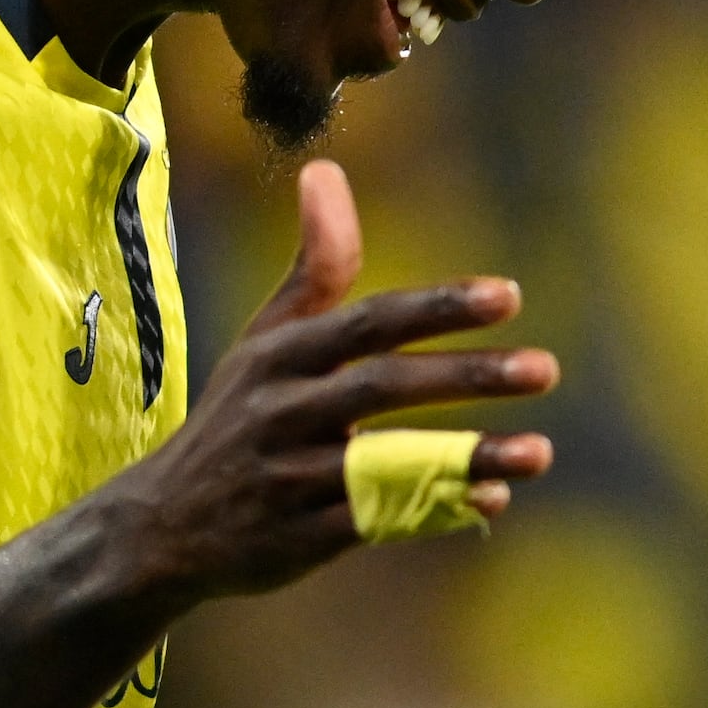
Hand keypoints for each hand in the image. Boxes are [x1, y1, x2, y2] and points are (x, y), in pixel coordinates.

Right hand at [101, 162, 556, 608]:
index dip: (437, 307)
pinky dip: (435, 511)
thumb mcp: (266, 341)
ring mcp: (290, 479)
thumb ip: (315, 267)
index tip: (509, 295)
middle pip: (382, 387)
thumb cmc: (237, 417)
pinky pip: (379, 522)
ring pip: (389, 464)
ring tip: (539, 452)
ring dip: (466, 457)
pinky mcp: (301, 539)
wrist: (163, 528)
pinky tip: (490, 500)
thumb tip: (325, 169)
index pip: (368, 322)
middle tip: (545, 368)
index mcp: (281, 357)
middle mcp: (283, 412)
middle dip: (466, 376)